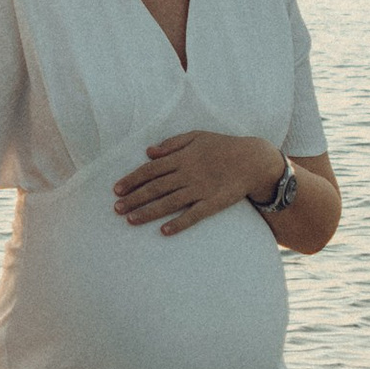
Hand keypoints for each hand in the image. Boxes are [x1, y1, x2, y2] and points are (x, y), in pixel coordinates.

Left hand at [113, 132, 280, 237]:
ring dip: (148, 212)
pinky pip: (193, 215)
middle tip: (116, 209)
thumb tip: (149, 152)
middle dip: (134, 198)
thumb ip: (172, 144)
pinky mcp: (213, 203)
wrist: (253, 159)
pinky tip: (164, 232)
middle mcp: (188, 173)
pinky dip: (178, 223)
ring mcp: (200, 189)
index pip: (151, 169)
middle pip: (155, 187)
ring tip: (131, 220)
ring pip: (169, 202)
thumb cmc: (223, 146)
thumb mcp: (197, 136)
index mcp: (182, 157)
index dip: (132, 179)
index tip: (117, 190)